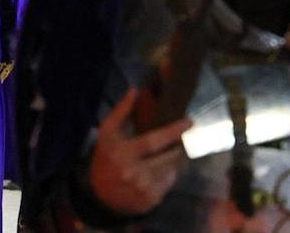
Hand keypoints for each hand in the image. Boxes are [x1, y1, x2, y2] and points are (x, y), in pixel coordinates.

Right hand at [83, 88, 191, 217]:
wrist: (100, 195)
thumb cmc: (105, 158)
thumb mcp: (107, 133)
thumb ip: (121, 111)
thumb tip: (135, 90)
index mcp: (123, 154)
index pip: (153, 141)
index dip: (173, 131)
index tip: (189, 122)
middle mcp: (135, 173)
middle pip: (168, 157)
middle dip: (179, 147)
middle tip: (184, 138)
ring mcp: (145, 189)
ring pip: (172, 170)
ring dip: (176, 160)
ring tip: (173, 152)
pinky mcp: (152, 200)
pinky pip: (170, 183)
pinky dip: (170, 173)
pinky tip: (163, 168)